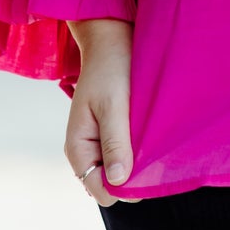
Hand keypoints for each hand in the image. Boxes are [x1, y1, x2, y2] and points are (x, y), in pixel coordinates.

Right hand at [64, 18, 133, 205]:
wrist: (112, 38)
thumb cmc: (112, 68)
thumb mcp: (114, 105)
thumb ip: (114, 143)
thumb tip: (118, 182)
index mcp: (77, 148)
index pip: (101, 190)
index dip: (125, 187)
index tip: (147, 168)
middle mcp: (85, 150)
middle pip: (112, 184)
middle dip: (132, 174)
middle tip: (152, 149)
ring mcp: (98, 142)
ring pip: (121, 170)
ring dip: (137, 161)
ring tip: (151, 138)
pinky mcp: (112, 132)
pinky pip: (126, 154)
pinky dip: (139, 149)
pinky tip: (150, 133)